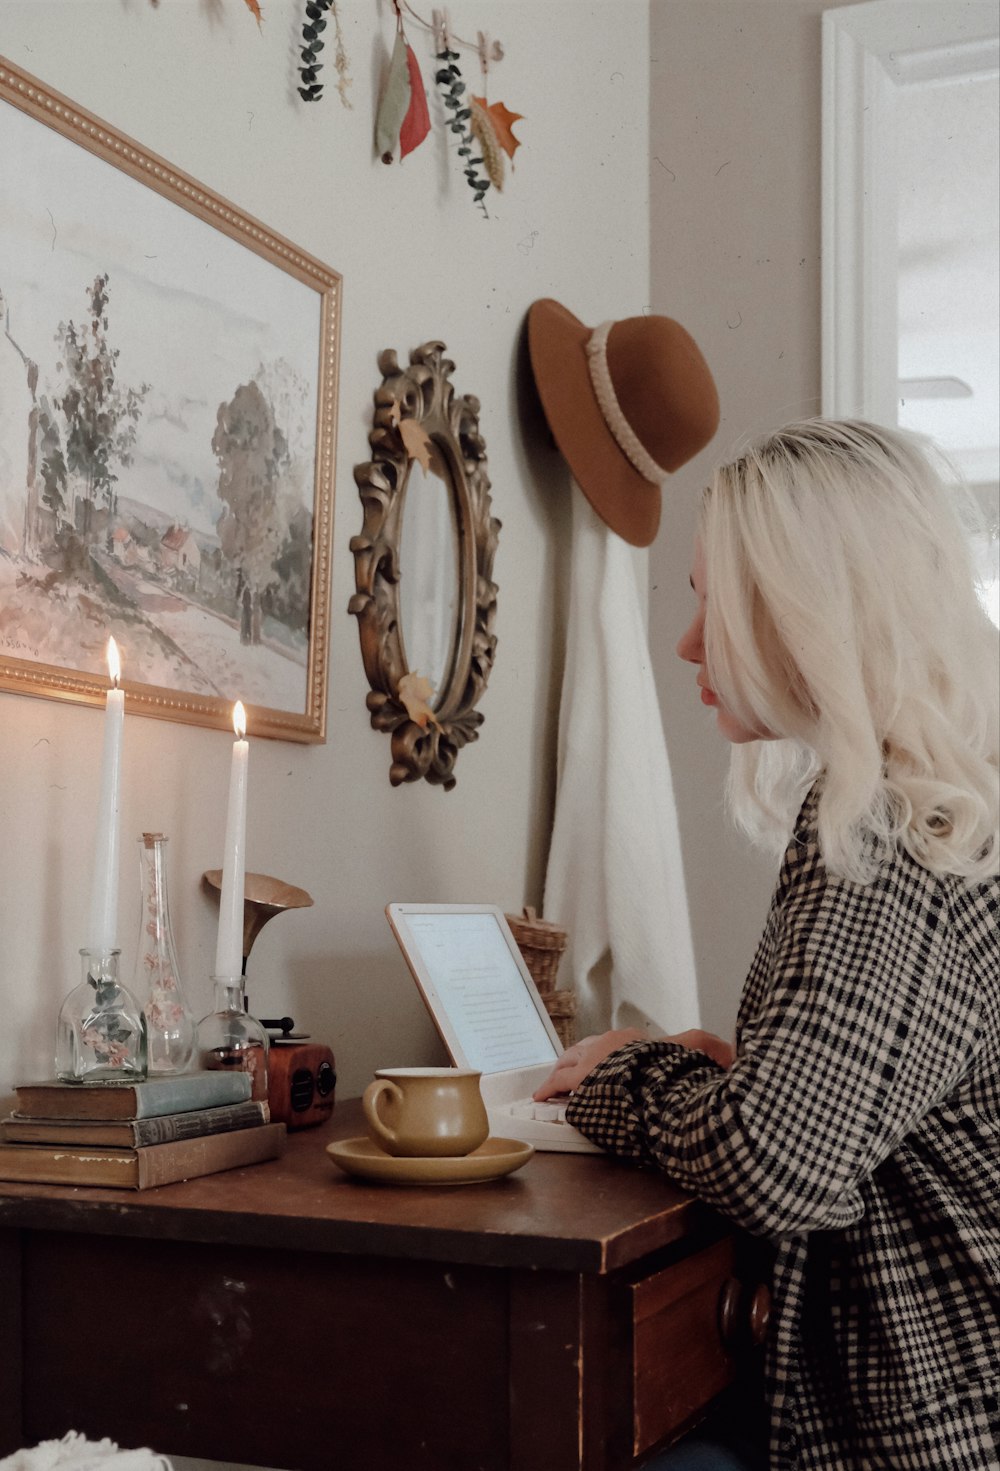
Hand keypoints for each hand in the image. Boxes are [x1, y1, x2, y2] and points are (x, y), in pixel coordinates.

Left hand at [532, 1027, 735, 1100]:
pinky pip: (557, 1083)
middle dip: (575, 1060)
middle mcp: (608, 1043)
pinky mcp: (578, 1080)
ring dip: (559, 1072)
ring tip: (553, 1084)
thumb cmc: (674, 1070)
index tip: (601, 1065)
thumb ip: (709, 1048)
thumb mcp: (695, 1052)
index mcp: (632, 1039)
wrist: (658, 1082)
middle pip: (584, 1049)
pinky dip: (549, 1087)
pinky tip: (542, 1095)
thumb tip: (730, 1052)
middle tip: (569, 1074)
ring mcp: (591, 1061)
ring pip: (568, 1062)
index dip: (603, 1055)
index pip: (611, 1044)